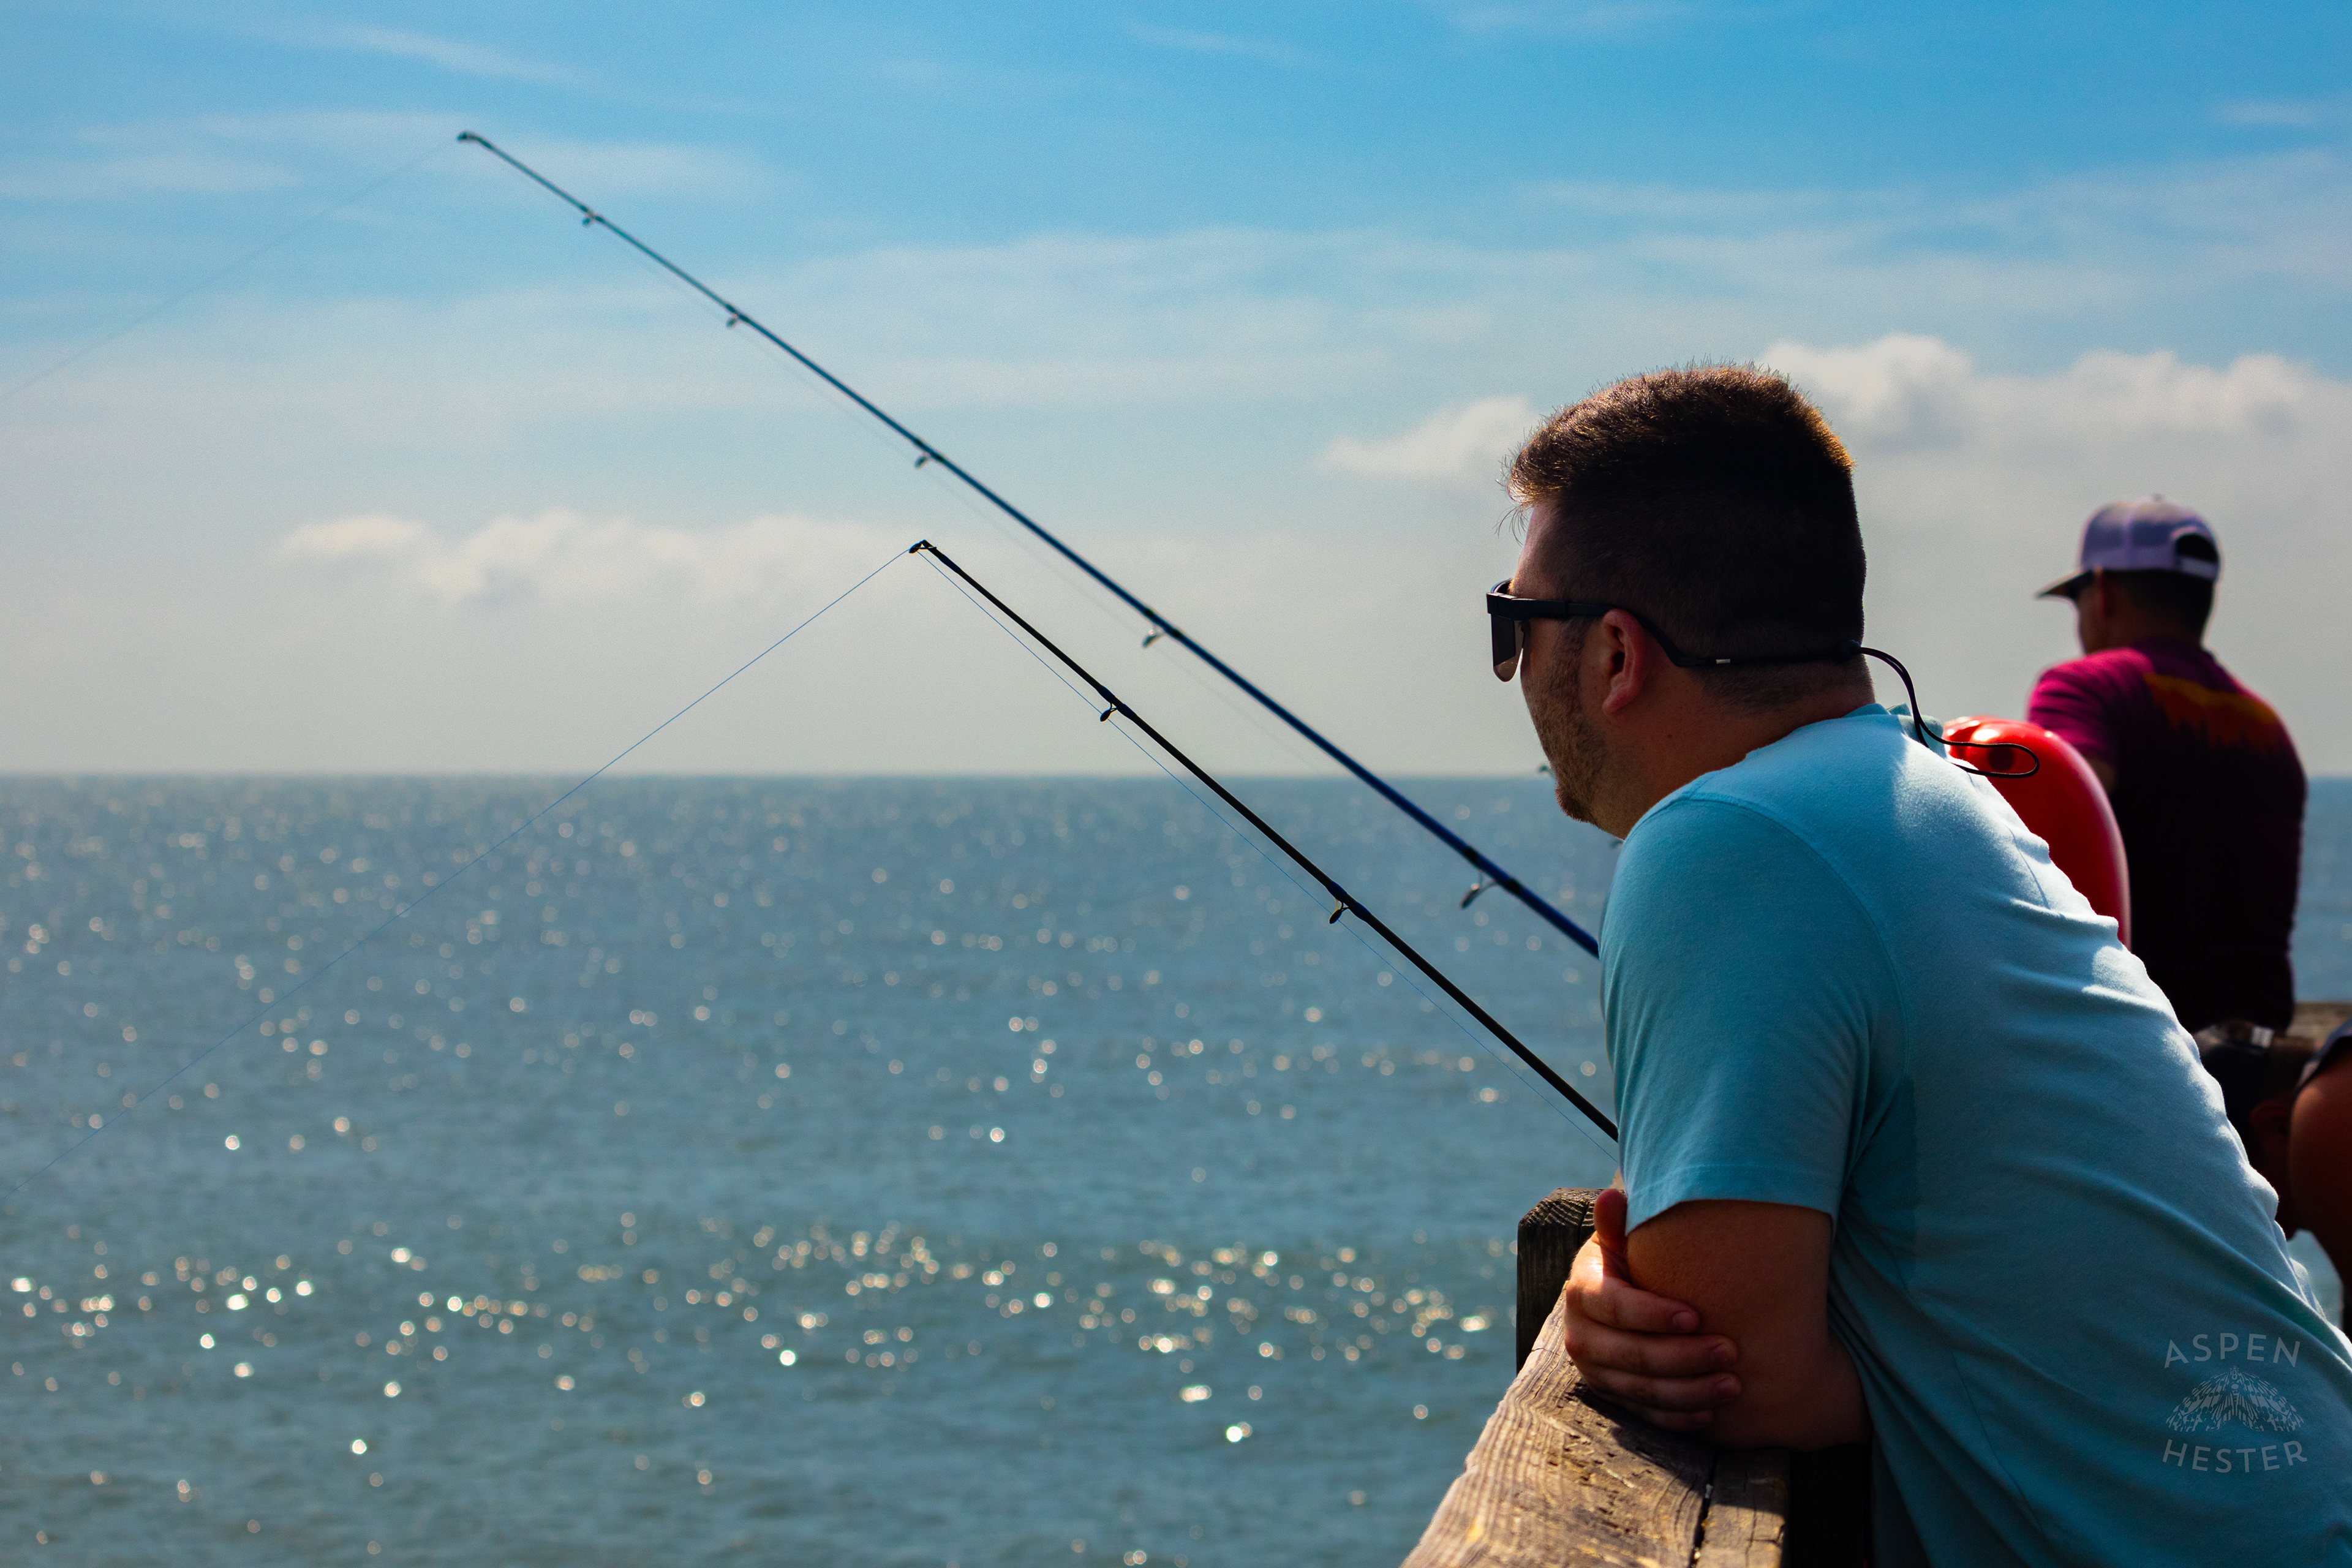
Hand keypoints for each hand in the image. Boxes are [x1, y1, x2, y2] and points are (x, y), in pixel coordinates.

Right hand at [1560, 1188, 1742, 1431]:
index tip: (1696, 1315)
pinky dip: (1678, 1418)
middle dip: (1685, 1357)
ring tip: (1734, 1384)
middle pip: (1632, 1355)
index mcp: (1582, 1292)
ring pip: (1642, 1390)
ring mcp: (1596, 1372)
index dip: (1654, 1315)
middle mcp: (1580, 1336)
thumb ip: (1617, 1223)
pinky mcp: (1614, 1395)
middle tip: (1731, 1351)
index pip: (1615, 1308)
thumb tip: (1612, 1196)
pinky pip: (1645, 1415)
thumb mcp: (1621, 1239)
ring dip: (1690, 1392)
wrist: (1616, 1293)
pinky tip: (1711, 1414)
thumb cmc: (1630, 1258)